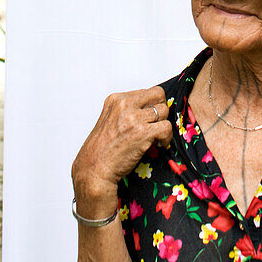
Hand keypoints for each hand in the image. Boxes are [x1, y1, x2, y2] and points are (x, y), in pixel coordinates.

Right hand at [71, 86, 171, 213]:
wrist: (94, 170)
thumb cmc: (101, 150)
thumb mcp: (110, 120)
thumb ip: (127, 110)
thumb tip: (149, 108)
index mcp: (116, 100)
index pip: (146, 92)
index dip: (151, 105)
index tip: (149, 118)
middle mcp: (124, 105)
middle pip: (158, 95)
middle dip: (160, 110)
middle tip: (155, 124)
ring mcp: (133, 118)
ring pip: (164, 111)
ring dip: (163, 124)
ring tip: (156, 137)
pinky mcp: (142, 132)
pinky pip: (166, 127)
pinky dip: (166, 137)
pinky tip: (160, 144)